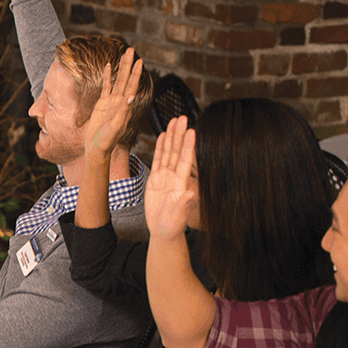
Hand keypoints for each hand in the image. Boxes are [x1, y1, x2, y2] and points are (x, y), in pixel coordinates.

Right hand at [83, 48, 142, 159]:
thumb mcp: (116, 127)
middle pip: (126, 79)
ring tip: (124, 54)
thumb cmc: (107, 141)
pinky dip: (108, 76)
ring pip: (118, 80)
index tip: (139, 61)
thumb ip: (122, 113)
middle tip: (131, 49)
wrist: (97, 148)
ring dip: (121, 67)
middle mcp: (121, 101)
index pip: (132, 86)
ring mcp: (112, 102)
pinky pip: (106, 86)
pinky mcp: (102, 104)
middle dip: (129, 64)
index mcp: (126, 106)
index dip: (136, 73)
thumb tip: (130, 97)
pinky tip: (109, 66)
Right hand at [145, 116, 198, 242]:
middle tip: (182, 117)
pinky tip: (162, 136)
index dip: (188, 145)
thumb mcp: (177, 216)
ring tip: (174, 121)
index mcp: (180, 183)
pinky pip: (158, 160)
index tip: (192, 131)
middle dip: (179, 134)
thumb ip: (182, 204)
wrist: (163, 230)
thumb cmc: (172, 225)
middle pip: (176, 151)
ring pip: (168, 152)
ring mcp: (165, 177)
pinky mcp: (156, 180)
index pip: (184, 160)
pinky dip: (160, 147)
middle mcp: (174, 177)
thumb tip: (189, 194)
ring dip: (171, 136)